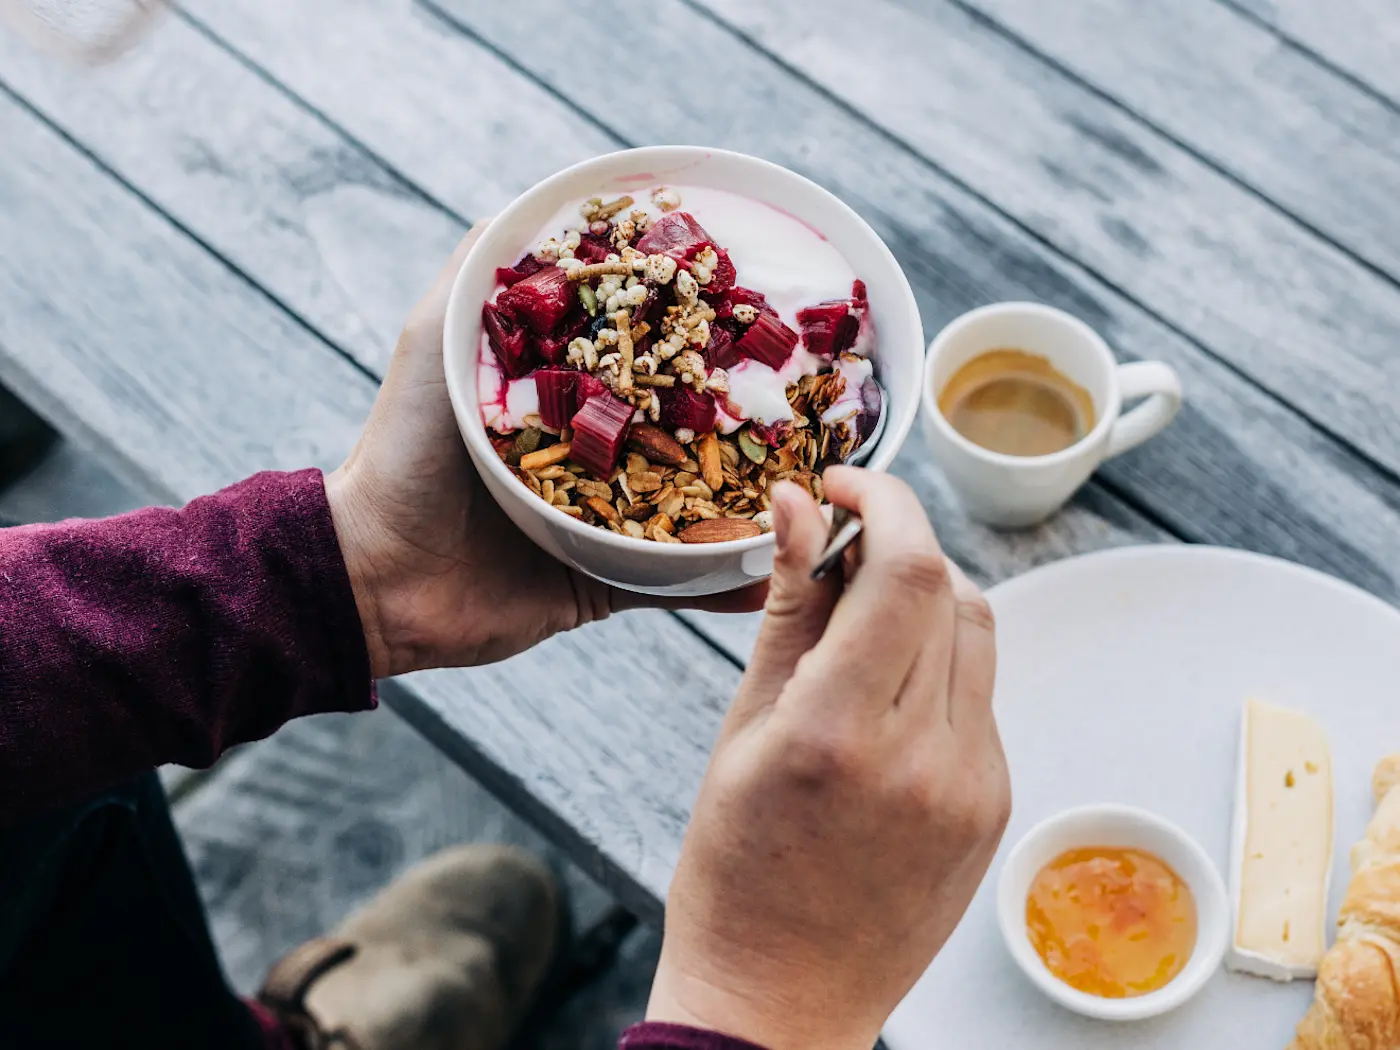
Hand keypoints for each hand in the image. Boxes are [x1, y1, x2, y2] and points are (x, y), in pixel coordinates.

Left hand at [325, 225, 764, 677]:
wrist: (379, 578)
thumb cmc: (402, 453)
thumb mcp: (433, 342)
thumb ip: (475, 276)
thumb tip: (533, 203)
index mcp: (566, 396)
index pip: (646, 355)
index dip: (696, 332)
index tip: (754, 304)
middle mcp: (595, 453)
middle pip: (685, 428)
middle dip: (743, 416)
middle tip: (808, 396)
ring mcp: (605, 521)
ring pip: (696, 506)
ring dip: (754, 497)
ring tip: (813, 481)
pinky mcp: (607, 584)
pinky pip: (680, 583)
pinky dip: (730, 582)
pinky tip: (782, 566)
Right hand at [646, 469, 1010, 1049]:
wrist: (779, 1000)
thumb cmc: (737, 872)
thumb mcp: (742, 730)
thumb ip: (787, 609)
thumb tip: (799, 509)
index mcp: (842, 733)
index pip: (907, 568)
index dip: (887, 502)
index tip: (847, 485)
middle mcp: (928, 757)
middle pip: (951, 588)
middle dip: (899, 543)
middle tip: (840, 549)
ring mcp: (975, 786)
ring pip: (977, 634)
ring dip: (925, 597)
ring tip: (859, 621)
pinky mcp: (995, 805)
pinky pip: (981, 695)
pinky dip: (938, 662)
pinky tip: (884, 692)